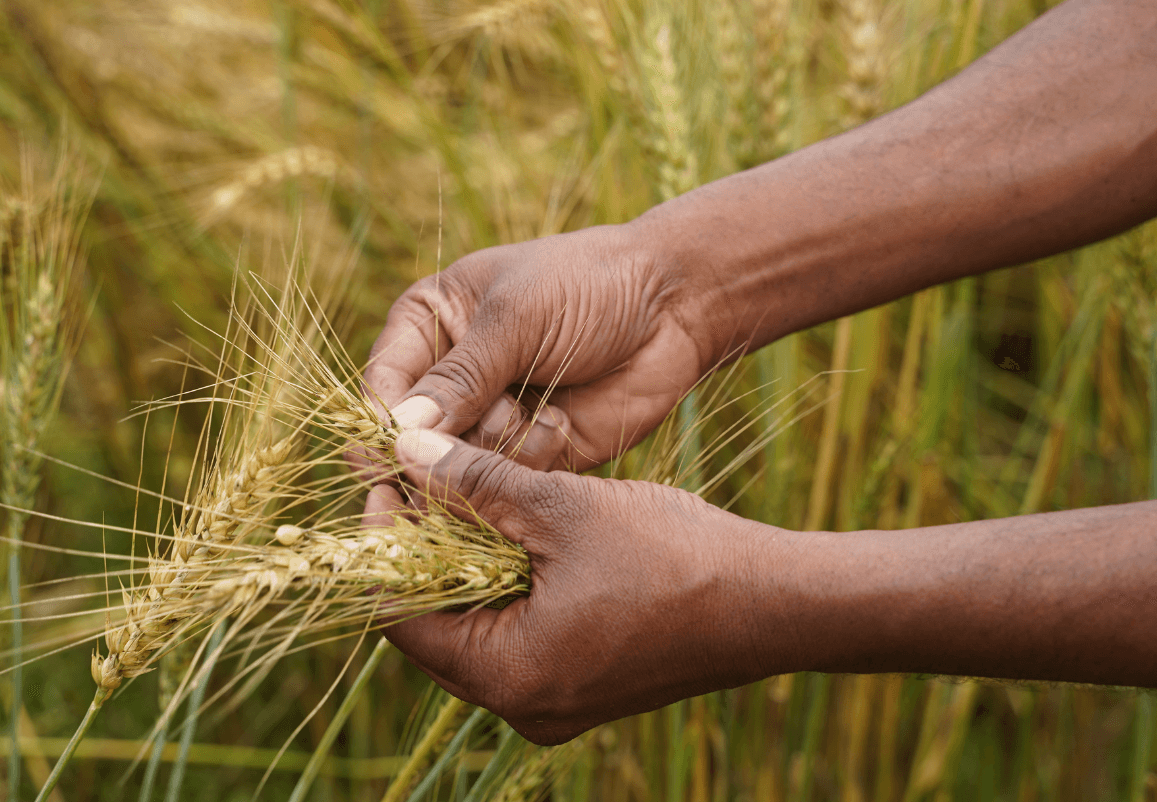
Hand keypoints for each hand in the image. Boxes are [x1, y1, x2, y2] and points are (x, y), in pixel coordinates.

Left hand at [364, 427, 808, 744]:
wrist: (774, 603)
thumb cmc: (676, 557)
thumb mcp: (563, 507)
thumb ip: (476, 483)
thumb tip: (405, 450)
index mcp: (508, 675)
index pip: (400, 615)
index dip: (382, 543)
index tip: (387, 480)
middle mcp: (522, 705)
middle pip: (434, 626)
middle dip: (421, 551)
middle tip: (422, 482)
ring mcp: (554, 701)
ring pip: (476, 628)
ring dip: (463, 564)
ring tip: (467, 496)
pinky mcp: (582, 686)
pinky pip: (517, 636)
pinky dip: (505, 585)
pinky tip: (514, 531)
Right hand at [365, 222, 725, 470]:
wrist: (675, 306)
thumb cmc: (589, 286)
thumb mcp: (516, 318)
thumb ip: (459, 378)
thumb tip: (398, 433)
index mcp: (427, 326)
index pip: (380, 390)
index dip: (383, 430)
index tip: (394, 458)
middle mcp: (448, 380)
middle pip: (410, 446)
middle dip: (441, 450)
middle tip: (473, 443)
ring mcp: (488, 421)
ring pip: (458, 471)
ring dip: (497, 446)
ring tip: (535, 408)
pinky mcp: (530, 456)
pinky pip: (507, 483)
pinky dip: (531, 461)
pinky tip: (560, 423)